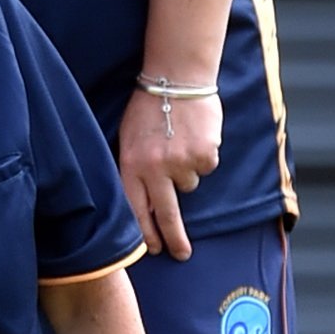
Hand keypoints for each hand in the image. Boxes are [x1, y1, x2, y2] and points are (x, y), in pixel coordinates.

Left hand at [117, 87, 220, 260]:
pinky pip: (207, 167)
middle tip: (180, 255)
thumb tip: (139, 200)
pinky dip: (203, 156)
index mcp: (130, 164)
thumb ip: (132, 167)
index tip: (151, 249)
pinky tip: (195, 136)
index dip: (143, 232)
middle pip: (165, 212)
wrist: (177, 78)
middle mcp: (155, 168)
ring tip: (179, 143)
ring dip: (187, 172)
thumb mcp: (127, 137)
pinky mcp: (205, 154)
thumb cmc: (148, 107)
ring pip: (188, 184)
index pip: (134, 208)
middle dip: (173, 237)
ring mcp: (181, 163)